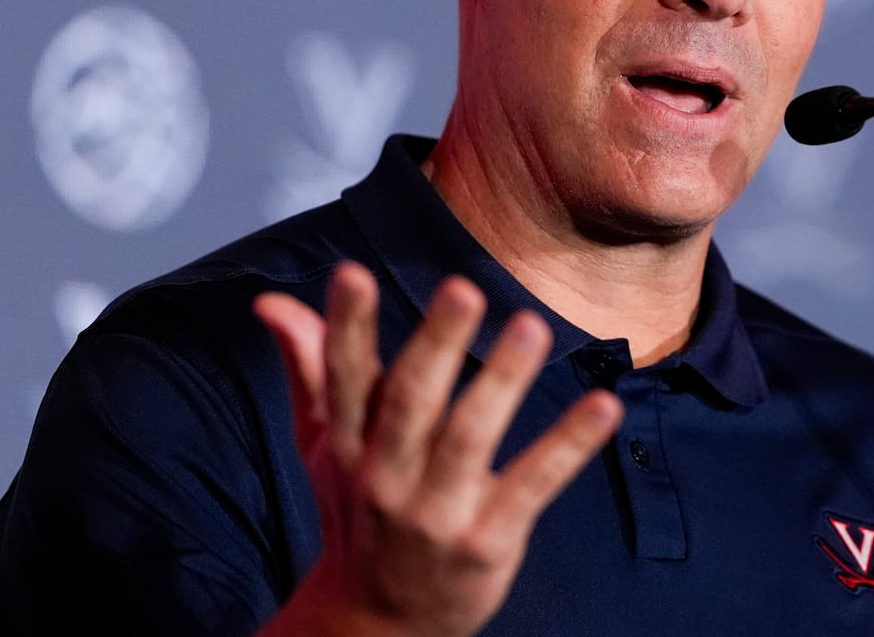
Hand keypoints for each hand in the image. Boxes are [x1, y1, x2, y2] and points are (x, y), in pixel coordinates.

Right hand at [253, 262, 622, 636]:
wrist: (376, 622)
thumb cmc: (358, 510)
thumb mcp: (324, 444)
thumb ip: (308, 367)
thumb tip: (270, 300)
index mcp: (350, 444)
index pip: (344, 377)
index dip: (346, 326)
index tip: (352, 273)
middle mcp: (387, 477)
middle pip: (411, 403)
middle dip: (436, 345)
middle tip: (462, 289)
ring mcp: (438, 513)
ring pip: (470, 438)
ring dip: (503, 381)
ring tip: (532, 326)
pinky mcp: (487, 542)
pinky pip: (532, 485)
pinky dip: (568, 446)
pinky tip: (603, 406)